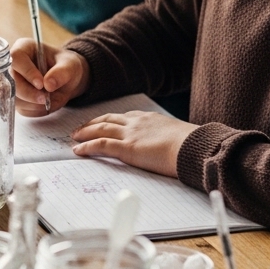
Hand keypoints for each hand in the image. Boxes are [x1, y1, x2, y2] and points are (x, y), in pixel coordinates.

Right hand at [11, 38, 88, 114]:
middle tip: (45, 99)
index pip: (16, 57)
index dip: (27, 72)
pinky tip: (47, 105)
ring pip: (14, 97)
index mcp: (24, 48)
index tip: (41, 84)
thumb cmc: (67, 66)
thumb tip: (48, 84)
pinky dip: (36, 110)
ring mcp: (14, 83)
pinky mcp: (18, 98)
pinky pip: (22, 109)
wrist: (68, 80)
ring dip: (33, 104)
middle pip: (10, 80)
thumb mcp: (70, 65)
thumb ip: (61, 72)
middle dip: (28, 93)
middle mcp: (14, 65)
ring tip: (50, 100)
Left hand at [71, 109, 196, 176]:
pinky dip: (87, 147)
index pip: (123, 117)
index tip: (100, 123)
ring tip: (74, 138)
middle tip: (80, 129)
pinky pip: (101, 145)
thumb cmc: (192, 146)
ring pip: (100, 130)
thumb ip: (167, 139)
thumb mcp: (177, 136)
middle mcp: (137, 122)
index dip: (109, 120)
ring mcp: (131, 134)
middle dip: (91, 124)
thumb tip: (170, 148)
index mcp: (149, 118)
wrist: (194, 147)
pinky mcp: (127, 148)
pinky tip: (78, 151)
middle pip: (107, 120)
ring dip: (84, 133)